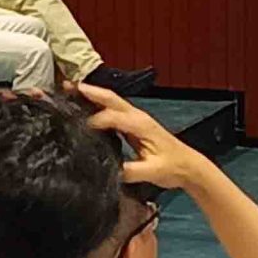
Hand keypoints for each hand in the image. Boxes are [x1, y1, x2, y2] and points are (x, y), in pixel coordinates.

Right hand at [80, 82, 212, 190]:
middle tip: (68, 86)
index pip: (112, 117)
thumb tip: (108, 172)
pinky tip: (88, 107)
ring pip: (112, 101)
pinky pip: (114, 110)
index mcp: (141, 125)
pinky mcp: (135, 124)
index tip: (77, 127)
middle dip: (89, 91)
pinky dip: (99, 105)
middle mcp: (138, 117)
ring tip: (72, 90)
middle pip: (111, 98)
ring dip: (93, 95)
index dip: (94, 121)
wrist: (189, 166)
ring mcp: (137, 119)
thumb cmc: (173, 167)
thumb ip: (130, 171)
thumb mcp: (152, 172)